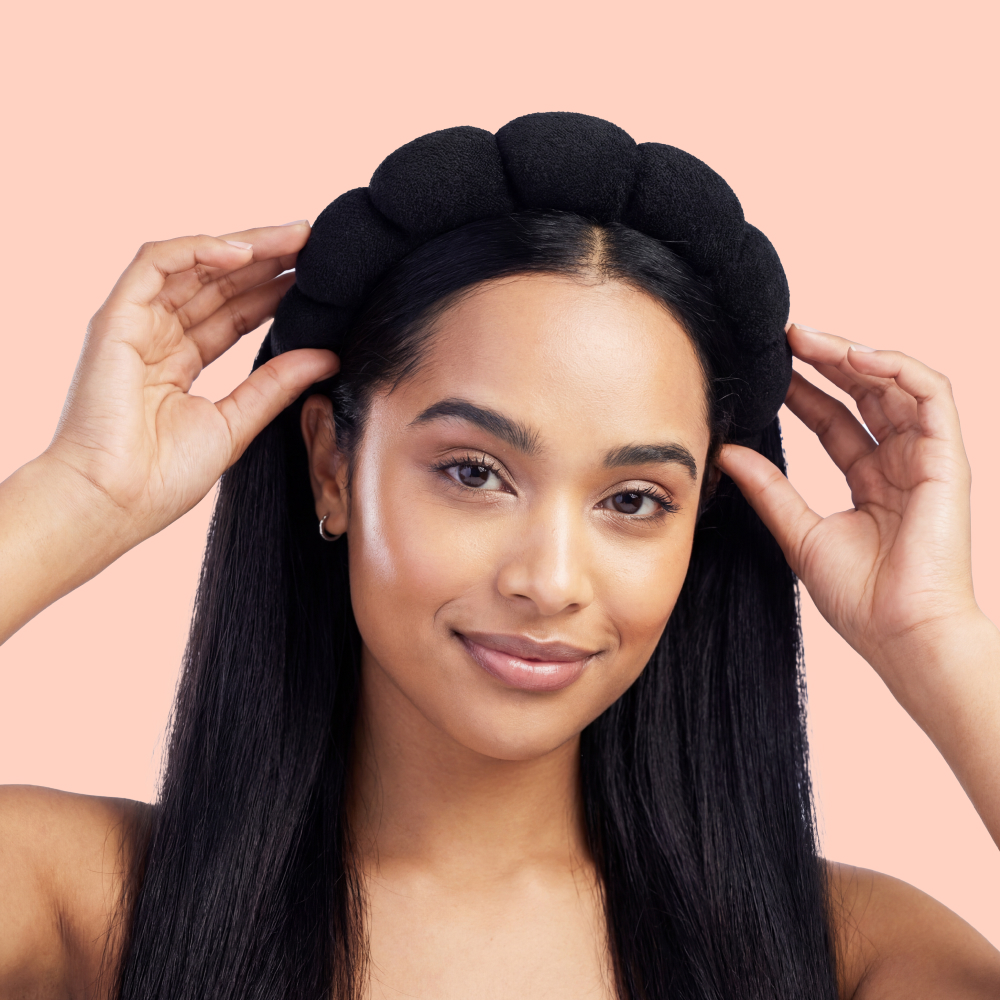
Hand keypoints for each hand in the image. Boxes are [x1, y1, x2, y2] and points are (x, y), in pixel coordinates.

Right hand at [0, 224, 336, 642]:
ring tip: (295, 238)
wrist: (115, 502)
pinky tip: (243, 251)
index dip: (275, 292)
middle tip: (316, 244)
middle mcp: (157, 338)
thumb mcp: (236, 423)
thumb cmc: (163, 478)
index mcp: (180, 364)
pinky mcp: (116, 318)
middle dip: (268, 261)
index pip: (234, 314)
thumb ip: (277, 384)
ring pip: (194, 266)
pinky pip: (155, 265)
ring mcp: (136, 325)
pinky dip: (197, 250)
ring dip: (245, 247)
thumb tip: (329, 355)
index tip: (319, 279)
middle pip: (219, 284)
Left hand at [717, 324, 978, 701]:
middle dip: (824, 360)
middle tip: (782, 337)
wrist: (901, 633)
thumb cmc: (859, 598)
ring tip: (805, 338)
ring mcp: (926, 458)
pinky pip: (930, 393)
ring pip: (895, 383)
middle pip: (864, 393)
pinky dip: (894, 367)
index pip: (834, 420)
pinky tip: (852, 355)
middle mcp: (900, 464)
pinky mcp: (948, 457)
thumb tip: (726, 452)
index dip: (802, 391)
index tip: (767, 368)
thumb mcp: (799, 533)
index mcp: (870, 482)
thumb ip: (768, 489)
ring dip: (852, 354)